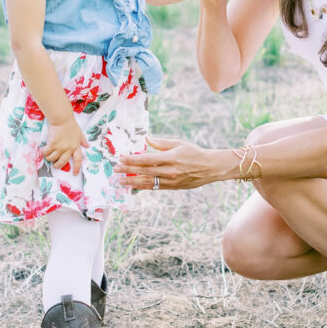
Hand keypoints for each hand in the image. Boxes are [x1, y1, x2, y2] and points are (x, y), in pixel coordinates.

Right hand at [43, 117, 88, 175]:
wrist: (62, 119)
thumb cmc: (71, 125)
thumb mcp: (79, 133)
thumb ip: (83, 140)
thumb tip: (88, 146)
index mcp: (76, 146)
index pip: (78, 160)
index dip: (76, 168)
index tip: (75, 174)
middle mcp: (68, 149)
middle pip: (62, 162)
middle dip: (58, 165)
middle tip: (55, 165)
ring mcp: (60, 147)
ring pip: (53, 159)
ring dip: (49, 158)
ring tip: (48, 155)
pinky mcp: (52, 144)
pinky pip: (46, 153)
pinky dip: (44, 152)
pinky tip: (43, 150)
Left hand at [113, 134, 229, 189]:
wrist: (210, 167)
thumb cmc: (194, 152)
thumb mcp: (179, 143)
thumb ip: (161, 143)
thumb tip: (147, 139)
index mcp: (171, 158)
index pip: (147, 159)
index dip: (133, 159)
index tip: (122, 158)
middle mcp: (170, 171)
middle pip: (145, 171)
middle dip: (128, 170)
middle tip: (116, 169)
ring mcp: (171, 181)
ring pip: (148, 182)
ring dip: (132, 182)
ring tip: (121, 181)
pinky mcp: (173, 188)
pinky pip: (155, 188)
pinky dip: (144, 187)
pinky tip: (134, 185)